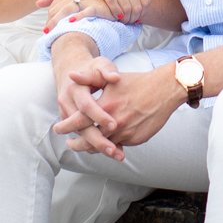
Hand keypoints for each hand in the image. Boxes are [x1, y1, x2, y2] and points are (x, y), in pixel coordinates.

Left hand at [38, 0, 108, 32]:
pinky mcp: (98, 5)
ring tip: (52, 33)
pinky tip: (71, 23)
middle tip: (46, 34)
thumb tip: (37, 3)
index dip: (49, 17)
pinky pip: (85, 12)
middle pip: (59, 7)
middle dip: (52, 22)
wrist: (115, 1)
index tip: (47, 30)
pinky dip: (78, 17)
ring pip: (67, 9)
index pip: (54, 4)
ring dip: (58, 21)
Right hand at [50, 39, 121, 158]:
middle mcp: (67, 103)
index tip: (114, 124)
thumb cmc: (90, 68)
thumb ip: (106, 71)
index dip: (99, 116)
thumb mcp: (99, 64)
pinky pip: (81, 136)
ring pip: (81, 135)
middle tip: (113, 150)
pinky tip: (112, 150)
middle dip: (97, 140)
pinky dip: (95, 144)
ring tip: (117, 154)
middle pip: (81, 126)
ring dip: (97, 147)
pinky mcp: (69, 122)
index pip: (86, 106)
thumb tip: (114, 77)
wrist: (70, 69)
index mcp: (75, 89)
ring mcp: (66, 114)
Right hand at [61, 0, 150, 21]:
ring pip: (125, 6)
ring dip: (124, 18)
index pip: (145, 0)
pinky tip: (114, 17)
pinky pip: (112, 2)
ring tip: (121, 22)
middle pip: (136, 5)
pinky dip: (115, 12)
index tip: (136, 19)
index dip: (142, 13)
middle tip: (128, 23)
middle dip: (133, 18)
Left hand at [66, 65, 182, 151]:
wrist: (165, 89)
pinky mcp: (137, 139)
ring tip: (87, 145)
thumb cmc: (137, 82)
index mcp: (105, 106)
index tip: (57, 129)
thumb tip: (70, 76)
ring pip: (104, 146)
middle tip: (71, 144)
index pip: (79, 121)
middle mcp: (114, 122)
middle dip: (77, 145)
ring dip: (94, 147)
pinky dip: (112, 145)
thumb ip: (89, 78)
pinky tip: (108, 142)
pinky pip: (119, 145)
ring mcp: (126, 133)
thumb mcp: (111, 78)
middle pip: (89, 140)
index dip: (66, 126)